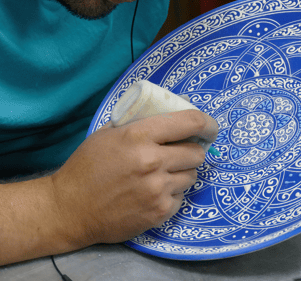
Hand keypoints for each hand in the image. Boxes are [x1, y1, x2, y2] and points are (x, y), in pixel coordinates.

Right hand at [50, 109, 217, 246]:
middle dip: (192, 151)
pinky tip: (153, 193)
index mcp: (139, 136)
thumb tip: (175, 108)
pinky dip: (172, 193)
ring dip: (182, 173)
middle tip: (180, 153)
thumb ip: (141, 119)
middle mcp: (152, 161)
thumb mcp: (109, 132)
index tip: (210, 127)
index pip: (191, 122)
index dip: (207, 123)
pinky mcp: (160, 211)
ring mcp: (158, 189)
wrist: (69, 209)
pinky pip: (181, 197)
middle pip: (197, 152)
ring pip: (192, 176)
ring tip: (161, 174)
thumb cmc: (87, 166)